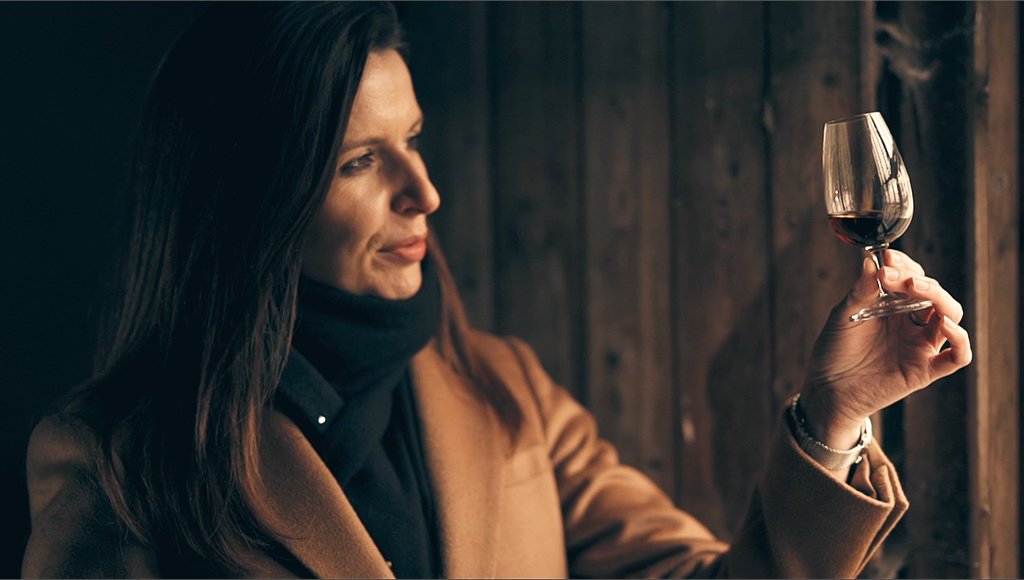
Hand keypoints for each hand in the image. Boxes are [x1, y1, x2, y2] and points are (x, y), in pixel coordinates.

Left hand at [800, 249, 971, 449]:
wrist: (826, 389)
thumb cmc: (835, 350)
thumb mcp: (844, 316)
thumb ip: (861, 291)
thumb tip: (870, 261)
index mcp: (894, 307)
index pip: (913, 278)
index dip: (905, 265)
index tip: (888, 258)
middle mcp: (912, 323)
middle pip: (935, 294)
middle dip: (918, 279)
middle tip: (893, 275)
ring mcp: (920, 345)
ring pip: (950, 316)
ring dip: (940, 298)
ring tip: (917, 288)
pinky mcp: (925, 370)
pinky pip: (957, 356)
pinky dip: (959, 340)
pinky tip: (944, 325)